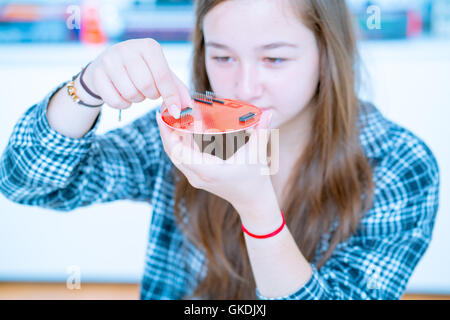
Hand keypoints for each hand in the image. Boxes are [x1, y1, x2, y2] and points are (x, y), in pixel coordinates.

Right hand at [82, 38, 190, 117]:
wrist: (107, 65)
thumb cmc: (141, 70)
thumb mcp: (161, 74)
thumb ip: (176, 89)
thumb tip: (188, 106)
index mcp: (149, 46)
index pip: (162, 75)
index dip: (170, 96)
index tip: (175, 111)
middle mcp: (128, 49)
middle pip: (146, 85)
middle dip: (151, 96)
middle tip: (148, 92)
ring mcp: (109, 60)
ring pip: (130, 93)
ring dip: (137, 99)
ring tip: (135, 91)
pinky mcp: (96, 74)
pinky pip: (115, 101)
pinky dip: (123, 104)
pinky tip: (123, 95)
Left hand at [156, 110, 277, 220]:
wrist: (252, 202)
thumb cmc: (255, 179)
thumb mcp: (257, 154)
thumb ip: (261, 132)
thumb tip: (267, 113)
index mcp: (209, 170)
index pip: (180, 152)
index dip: (171, 133)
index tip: (169, 115)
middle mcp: (198, 176)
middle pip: (172, 152)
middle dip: (165, 131)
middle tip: (162, 110)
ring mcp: (195, 178)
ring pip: (174, 155)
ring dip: (169, 136)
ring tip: (168, 116)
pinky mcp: (196, 176)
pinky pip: (181, 158)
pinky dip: (177, 143)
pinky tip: (179, 128)